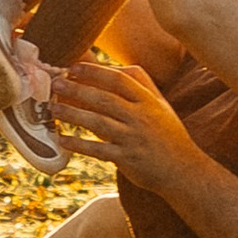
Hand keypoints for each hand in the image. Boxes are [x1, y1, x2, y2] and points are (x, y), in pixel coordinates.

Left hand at [48, 52, 198, 186]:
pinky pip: (98, 150)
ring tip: (54, 108)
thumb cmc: (168, 135)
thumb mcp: (160, 106)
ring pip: (98, 122)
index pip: (119, 79)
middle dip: (77, 90)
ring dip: (73, 114)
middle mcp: (141, 117)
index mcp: (148, 101)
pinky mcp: (127, 159)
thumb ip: (140, 85)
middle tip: (55, 84)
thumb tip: (115, 68)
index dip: (95, 71)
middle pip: (104, 99)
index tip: (73, 67)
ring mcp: (133, 138)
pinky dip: (79, 145)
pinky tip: (63, 140)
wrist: (183, 170)